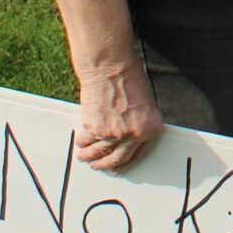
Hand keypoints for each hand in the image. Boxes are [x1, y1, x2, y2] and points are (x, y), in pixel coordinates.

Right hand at [72, 57, 163, 172]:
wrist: (112, 66)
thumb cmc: (129, 78)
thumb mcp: (144, 104)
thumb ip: (137, 123)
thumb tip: (124, 140)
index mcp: (151, 128)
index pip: (139, 154)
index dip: (126, 163)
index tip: (118, 167)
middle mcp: (135, 134)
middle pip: (118, 158)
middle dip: (106, 164)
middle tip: (98, 166)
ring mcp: (116, 133)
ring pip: (99, 152)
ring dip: (90, 156)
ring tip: (84, 156)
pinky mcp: (97, 129)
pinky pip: (87, 140)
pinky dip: (82, 141)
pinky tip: (80, 140)